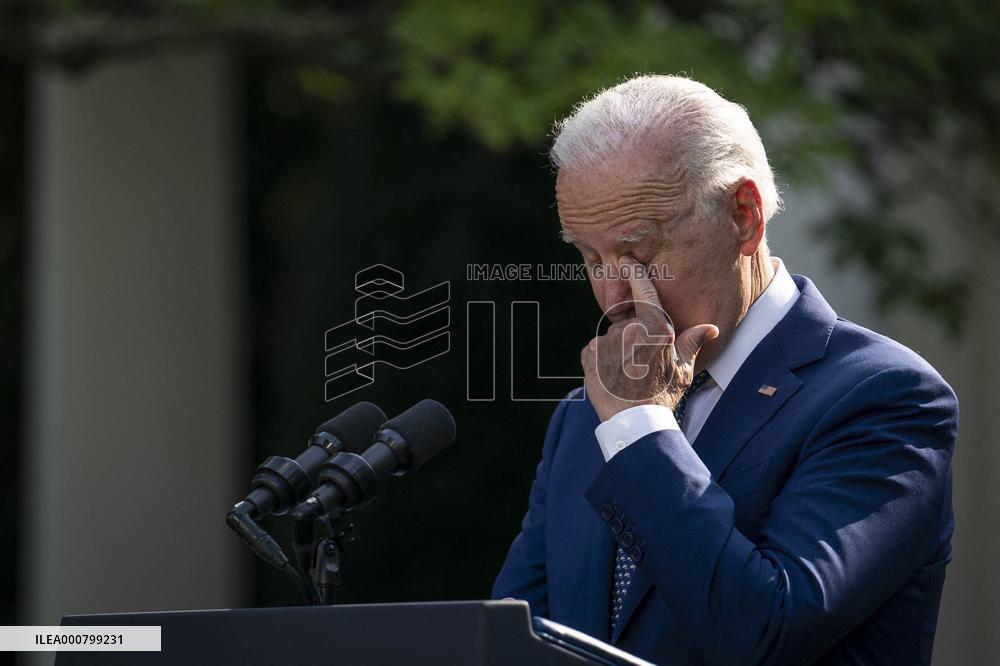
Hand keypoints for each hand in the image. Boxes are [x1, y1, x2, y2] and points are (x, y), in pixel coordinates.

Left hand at [581, 256, 718, 421]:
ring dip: (616, 350)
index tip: (627, 262)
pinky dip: (599, 359)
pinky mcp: (590, 353)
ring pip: (610, 337)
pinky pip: (594, 349)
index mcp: (657, 329)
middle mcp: (632, 330)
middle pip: (627, 322)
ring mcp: (609, 341)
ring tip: (625, 372)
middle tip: (640, 363)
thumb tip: (710, 328)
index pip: (644, 292)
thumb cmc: (662, 395)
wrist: (634, 421)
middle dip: (632, 337)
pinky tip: (610, 375)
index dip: (635, 274)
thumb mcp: (683, 370)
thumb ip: (693, 343)